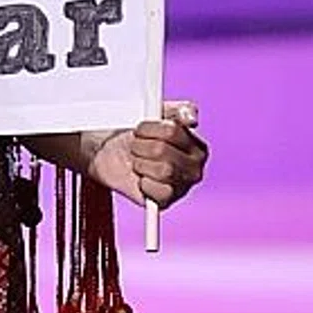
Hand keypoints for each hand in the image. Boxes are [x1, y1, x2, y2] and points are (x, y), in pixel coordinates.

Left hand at [86, 101, 208, 209]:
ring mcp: (183, 187)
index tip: (139, 130)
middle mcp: (195, 168)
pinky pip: (159, 192)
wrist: (114, 158)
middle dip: (141, 147)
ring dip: (141, 164)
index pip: (172, 130)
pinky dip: (144, 184)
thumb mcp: (157, 115)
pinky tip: (141, 180)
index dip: (148, 129)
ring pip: (163, 170)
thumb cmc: (139, 138)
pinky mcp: (167, 202)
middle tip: (136, 149)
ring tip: (138, 164)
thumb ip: (178, 111)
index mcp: (198, 147)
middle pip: (163, 150)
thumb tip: (192, 117)